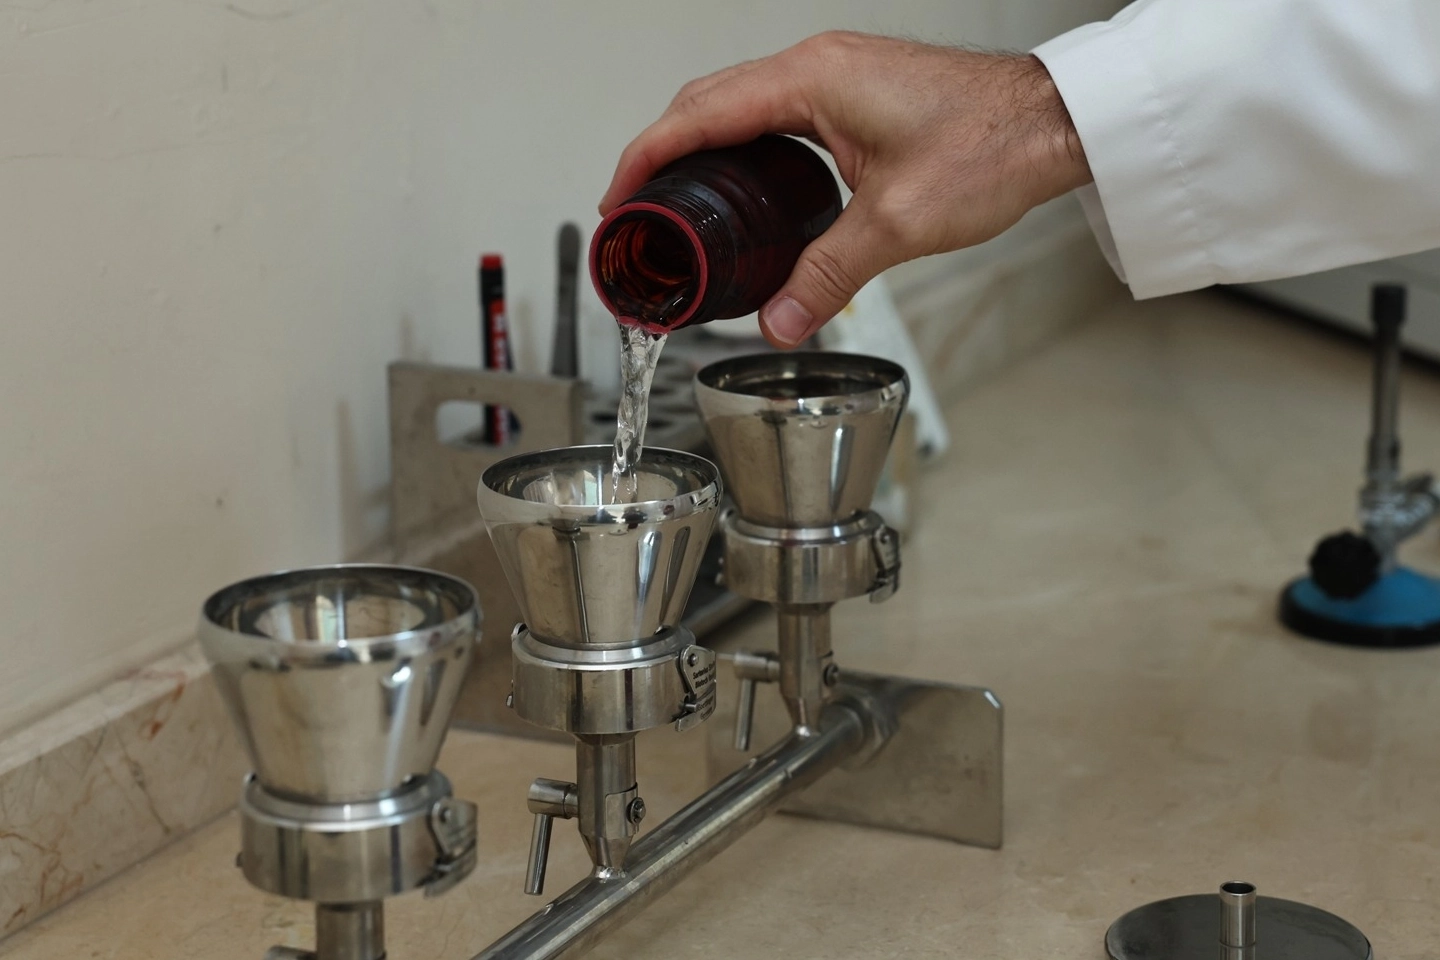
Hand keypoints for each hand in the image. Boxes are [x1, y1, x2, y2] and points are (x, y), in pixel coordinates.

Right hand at [601, 32, 1092, 347]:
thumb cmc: (992, 146)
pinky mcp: (857, 92)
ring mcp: (838, 73)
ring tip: (674, 199)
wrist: (1056, 121)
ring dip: (699, 145)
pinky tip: (741, 184)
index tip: (619, 200)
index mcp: (810, 81)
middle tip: (634, 208)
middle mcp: (818, 66)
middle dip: (661, 152)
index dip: (646, 159)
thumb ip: (826, 278)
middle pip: (707, 101)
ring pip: (740, 102)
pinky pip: (775, 110)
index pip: (697, 115)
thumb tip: (778, 321)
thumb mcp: (895, 225)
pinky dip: (741, 143)